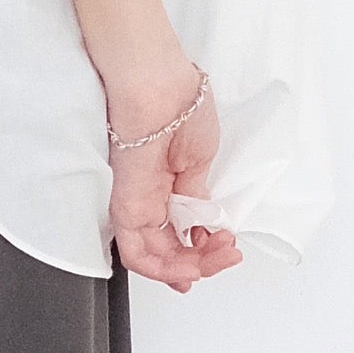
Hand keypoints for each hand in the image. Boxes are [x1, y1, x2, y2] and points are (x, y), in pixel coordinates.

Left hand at [104, 72, 241, 293]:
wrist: (159, 84)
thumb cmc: (180, 106)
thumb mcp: (200, 160)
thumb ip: (196, 196)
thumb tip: (204, 222)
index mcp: (167, 184)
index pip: (178, 231)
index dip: (200, 251)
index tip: (225, 251)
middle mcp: (149, 197)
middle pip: (169, 250)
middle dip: (203, 261)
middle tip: (227, 254)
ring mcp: (137, 202)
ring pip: (154, 257)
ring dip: (189, 267)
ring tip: (218, 258)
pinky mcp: (126, 205)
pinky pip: (136, 251)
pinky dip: (163, 268)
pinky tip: (189, 267)